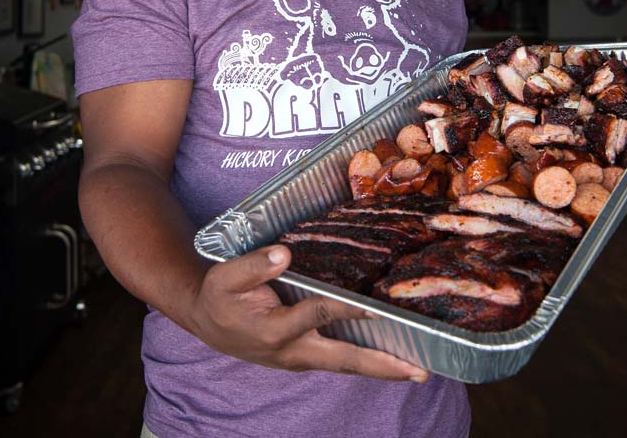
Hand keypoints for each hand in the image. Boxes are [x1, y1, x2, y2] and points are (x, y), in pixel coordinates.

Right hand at [188, 244, 428, 382]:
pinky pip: (340, 360)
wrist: (207, 323)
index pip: (318, 316)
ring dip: (382, 368)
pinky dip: (367, 360)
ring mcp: (301, 358)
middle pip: (345, 360)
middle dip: (383, 366)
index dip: (347, 310)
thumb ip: (253, 266)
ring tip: (419, 370)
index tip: (377, 309)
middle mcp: (293, 351)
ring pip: (347, 365)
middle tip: (419, 372)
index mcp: (274, 330)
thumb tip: (284, 254)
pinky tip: (392, 355)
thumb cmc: (218, 297)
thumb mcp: (224, 276)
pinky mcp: (305, 357)